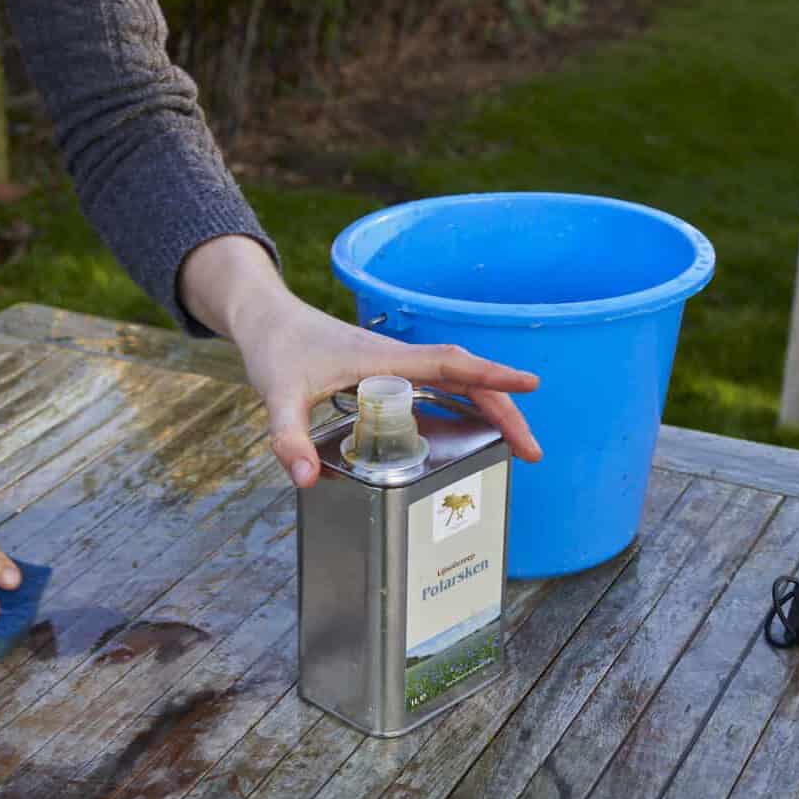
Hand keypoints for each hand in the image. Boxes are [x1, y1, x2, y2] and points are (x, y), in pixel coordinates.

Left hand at [177, 236, 540, 489]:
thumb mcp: (277, 395)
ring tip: (517, 446)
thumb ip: (288, 437)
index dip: (490, 375)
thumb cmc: (275, 349)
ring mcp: (394, 366)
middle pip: (465, 378)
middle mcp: (397, 359)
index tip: (531, 385)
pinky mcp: (386, 373)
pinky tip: (470, 430)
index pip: (448, 364)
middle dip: (503, 410)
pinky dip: (463, 405)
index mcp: (382, 359)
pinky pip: (437, 387)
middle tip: (532, 451)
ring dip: (489, 409)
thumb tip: (306, 479)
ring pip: (456, 383)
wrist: (266, 319)